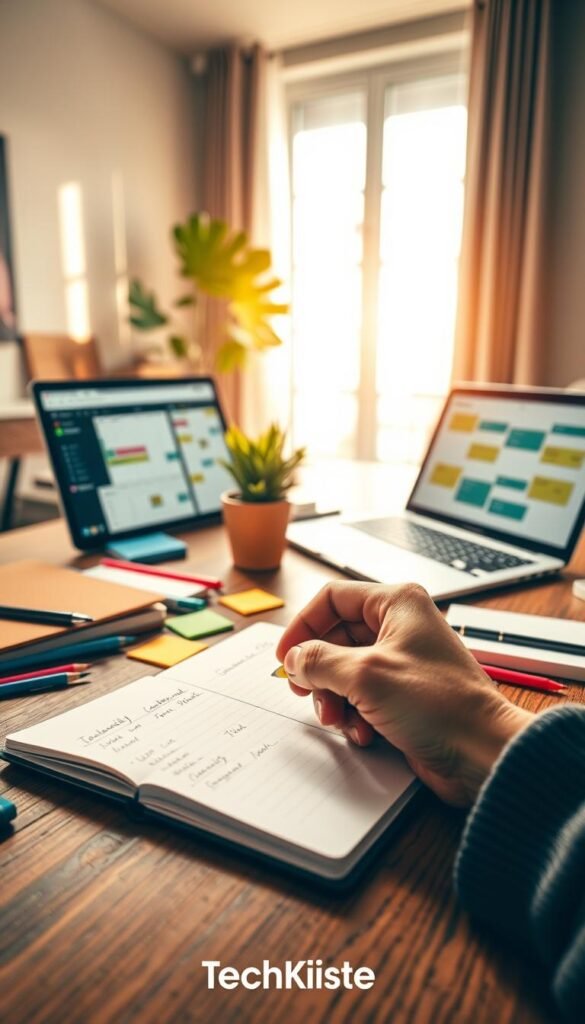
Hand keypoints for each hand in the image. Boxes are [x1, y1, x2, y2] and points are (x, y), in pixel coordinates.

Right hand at [276, 582, 532, 805]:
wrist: (481, 752)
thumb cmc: (440, 704)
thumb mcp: (365, 675)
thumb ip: (320, 661)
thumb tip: (295, 660)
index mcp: (396, 603)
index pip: (332, 599)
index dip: (304, 626)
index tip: (286, 656)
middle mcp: (399, 627)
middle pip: (335, 638)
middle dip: (319, 671)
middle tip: (306, 693)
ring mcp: (401, 662)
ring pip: (344, 672)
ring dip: (334, 699)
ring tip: (340, 719)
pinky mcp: (402, 696)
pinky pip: (361, 698)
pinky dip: (354, 716)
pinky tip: (364, 733)